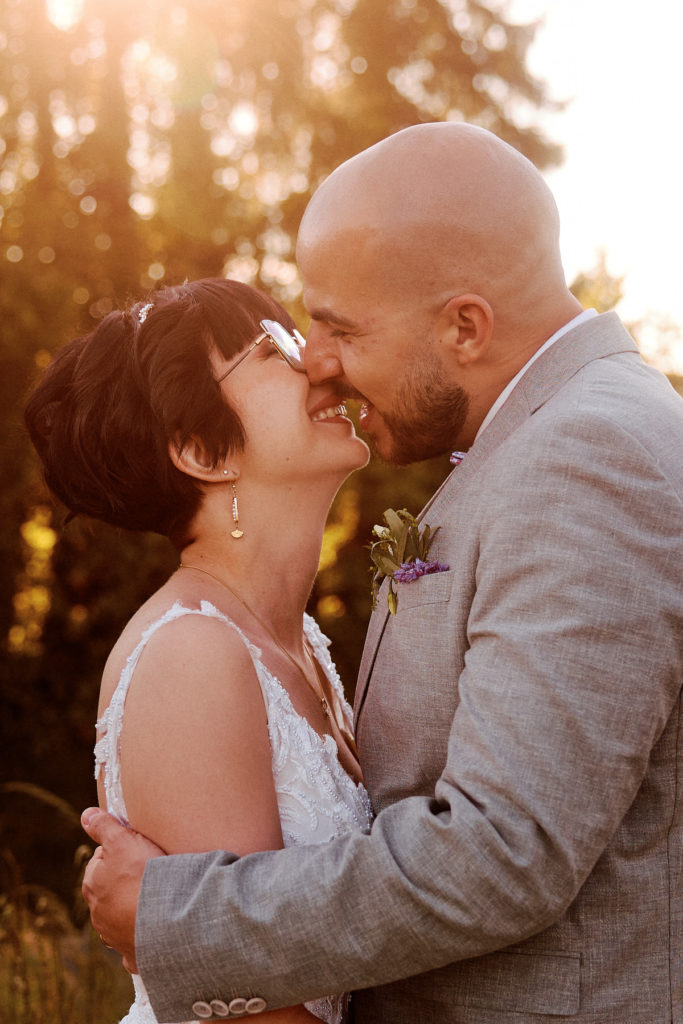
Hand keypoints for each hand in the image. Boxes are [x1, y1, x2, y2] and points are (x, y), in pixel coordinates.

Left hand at [81, 808, 165, 972]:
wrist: (163, 921)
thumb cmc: (141, 877)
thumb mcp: (121, 841)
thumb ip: (103, 826)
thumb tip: (86, 815)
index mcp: (93, 885)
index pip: (99, 862)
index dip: (118, 852)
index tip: (136, 849)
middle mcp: (98, 914)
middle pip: (109, 891)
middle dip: (123, 883)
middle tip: (148, 872)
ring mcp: (114, 937)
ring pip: (120, 919)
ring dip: (132, 911)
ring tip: (155, 900)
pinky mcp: (133, 955)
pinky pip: (136, 945)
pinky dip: (142, 938)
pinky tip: (154, 932)